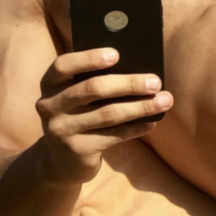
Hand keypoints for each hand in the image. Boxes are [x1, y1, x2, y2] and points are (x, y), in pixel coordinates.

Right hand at [35, 48, 172, 182]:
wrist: (61, 161)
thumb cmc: (79, 115)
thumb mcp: (78, 96)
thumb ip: (96, 80)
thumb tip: (139, 68)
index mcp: (50, 84)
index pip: (64, 65)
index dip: (89, 58)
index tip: (117, 54)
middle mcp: (50, 105)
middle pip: (93, 88)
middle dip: (129, 83)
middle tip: (155, 82)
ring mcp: (61, 130)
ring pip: (108, 114)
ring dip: (140, 106)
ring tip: (164, 100)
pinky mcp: (77, 150)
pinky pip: (113, 135)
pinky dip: (136, 128)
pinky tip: (152, 122)